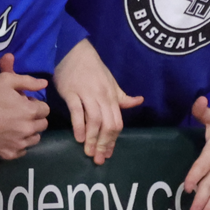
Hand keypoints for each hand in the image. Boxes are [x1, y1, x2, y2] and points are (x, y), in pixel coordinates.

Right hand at [0, 55, 49, 159]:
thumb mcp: (5, 80)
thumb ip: (28, 81)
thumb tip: (44, 84)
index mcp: (30, 111)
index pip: (45, 109)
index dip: (34, 104)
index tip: (22, 103)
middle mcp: (29, 130)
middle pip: (42, 124)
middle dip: (34, 118)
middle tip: (19, 114)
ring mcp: (19, 144)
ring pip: (35, 139)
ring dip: (29, 132)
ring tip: (15, 126)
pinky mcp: (10, 155)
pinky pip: (23, 150)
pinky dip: (19, 144)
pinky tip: (9, 138)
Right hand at [52, 38, 142, 164]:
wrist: (72, 50)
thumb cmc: (91, 68)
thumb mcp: (110, 81)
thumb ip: (122, 96)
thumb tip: (139, 101)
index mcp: (112, 96)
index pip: (117, 122)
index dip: (113, 140)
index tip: (108, 154)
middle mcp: (102, 97)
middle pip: (108, 124)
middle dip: (104, 143)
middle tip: (98, 159)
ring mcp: (86, 94)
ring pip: (94, 120)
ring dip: (92, 138)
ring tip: (88, 152)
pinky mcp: (71, 92)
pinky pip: (77, 111)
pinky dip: (79, 125)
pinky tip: (78, 138)